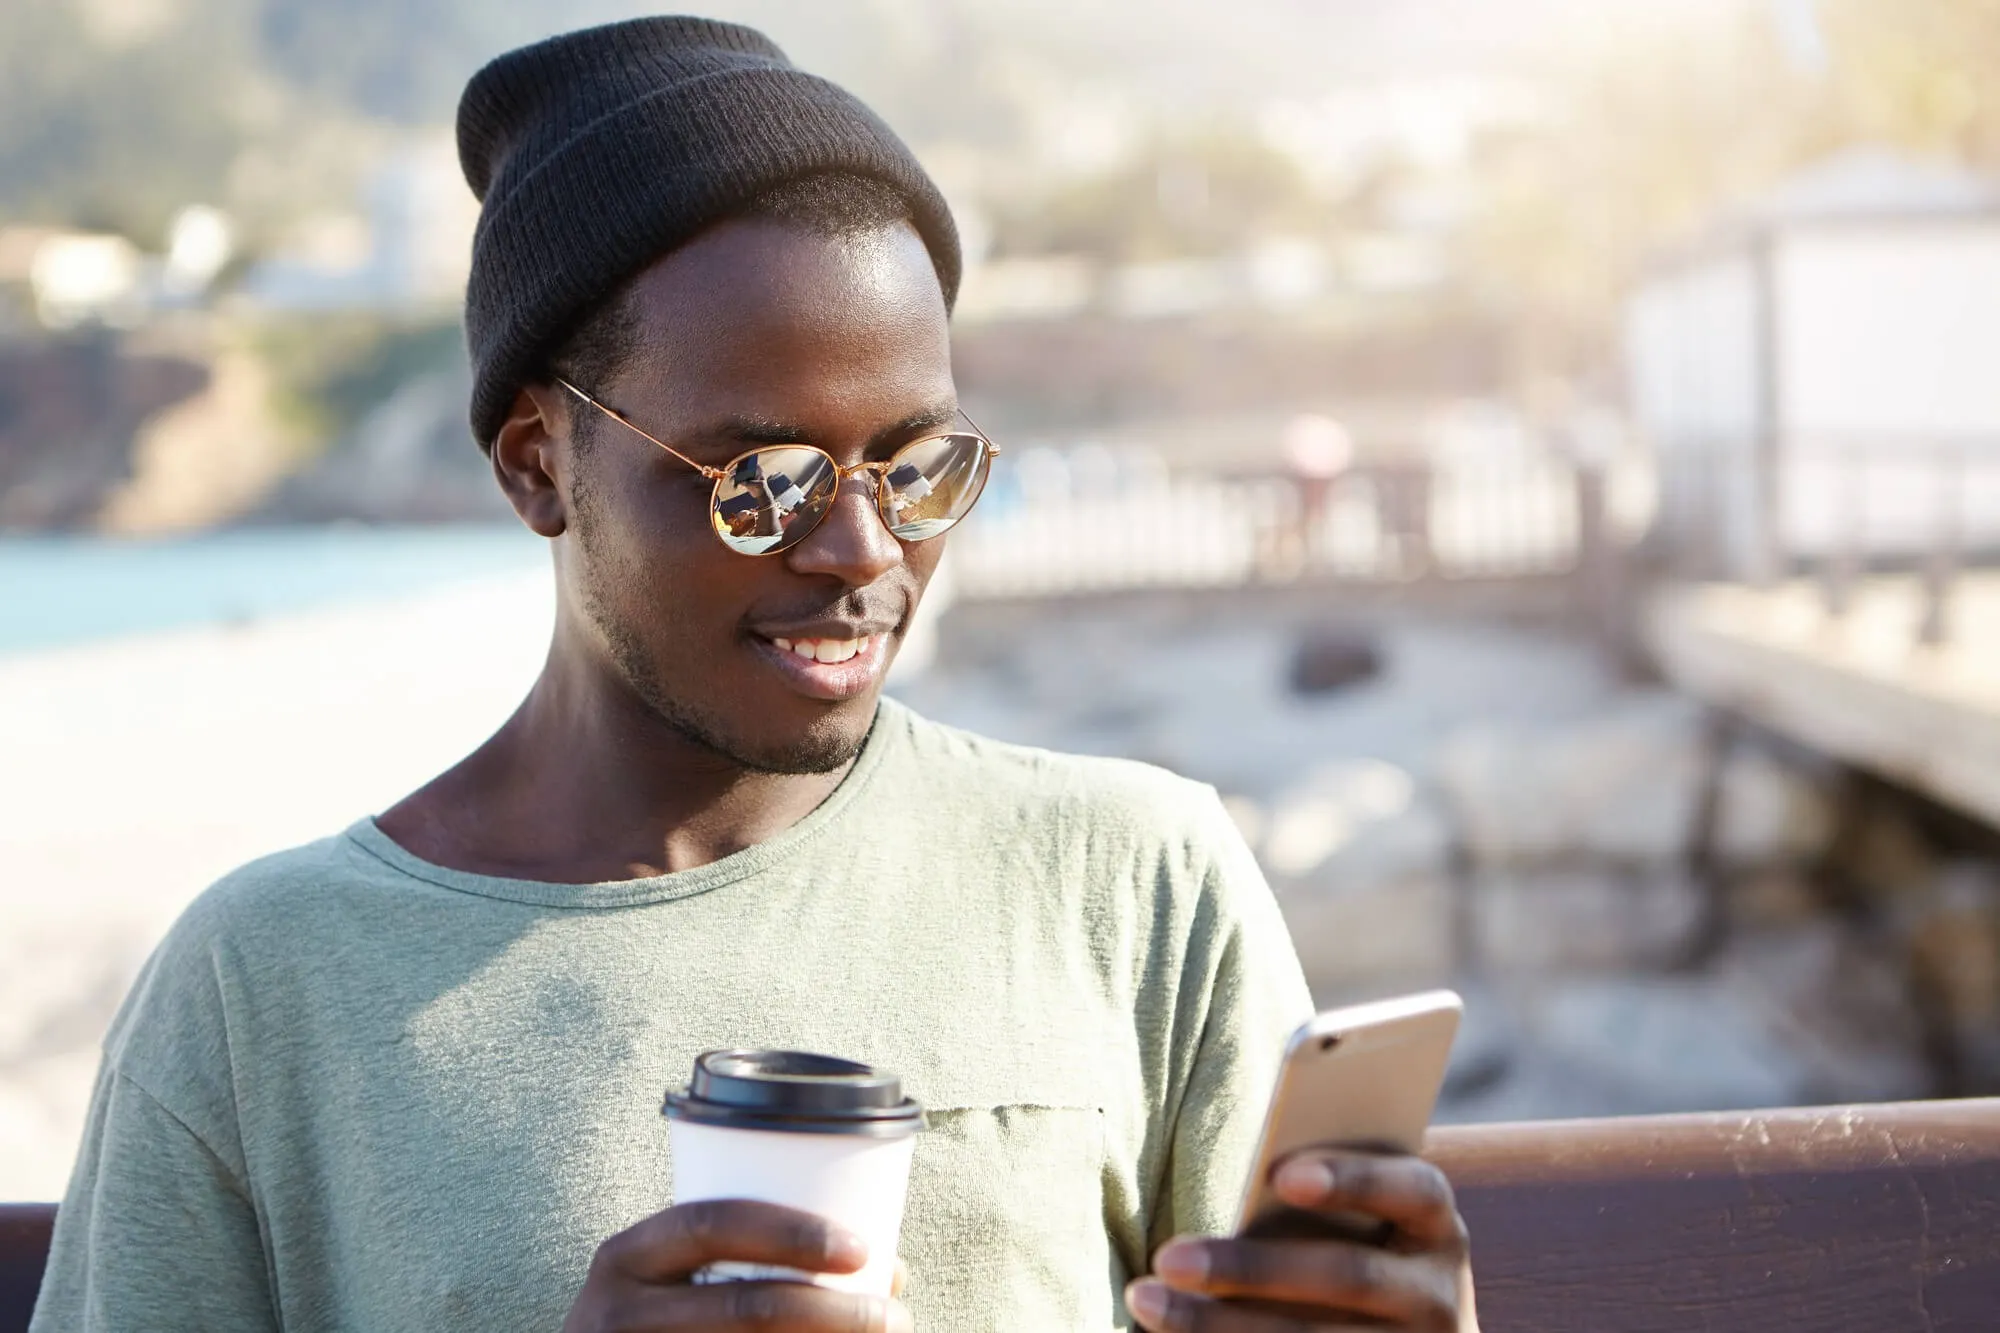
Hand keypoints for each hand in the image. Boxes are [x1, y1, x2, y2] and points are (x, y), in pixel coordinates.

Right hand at [562, 1198, 911, 1331]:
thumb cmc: (652, 1320)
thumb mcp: (669, 1281)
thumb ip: (752, 1263)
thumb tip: (893, 1272)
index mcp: (626, 1257)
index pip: (711, 1224)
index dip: (790, 1232)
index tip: (862, 1250)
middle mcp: (616, 1311)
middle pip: (744, 1306)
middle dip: (830, 1311)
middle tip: (890, 1314)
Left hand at [1126, 1149, 1475, 1331]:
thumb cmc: (1356, 1250)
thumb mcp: (1360, 1222)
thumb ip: (1320, 1195)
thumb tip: (1252, 1179)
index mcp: (1435, 1226)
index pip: (1414, 1188)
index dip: (1352, 1179)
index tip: (1280, 1175)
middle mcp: (1440, 1294)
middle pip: (1347, 1276)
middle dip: (1252, 1267)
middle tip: (1169, 1256)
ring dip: (1221, 1324)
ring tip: (1148, 1299)